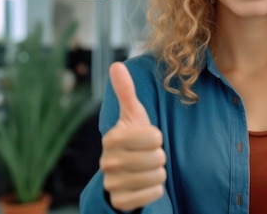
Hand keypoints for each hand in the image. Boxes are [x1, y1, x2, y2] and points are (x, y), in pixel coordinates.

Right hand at [100, 62, 165, 210]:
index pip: (154, 137)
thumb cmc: (132, 139)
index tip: (148, 138)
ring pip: (157, 177)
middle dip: (158, 156)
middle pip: (157, 158)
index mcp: (112, 137)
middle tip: (148, 155)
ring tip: (146, 168)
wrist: (122, 173)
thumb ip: (126, 91)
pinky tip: (145, 184)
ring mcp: (112, 182)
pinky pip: (152, 194)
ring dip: (158, 173)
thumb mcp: (132, 115)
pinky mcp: (119, 201)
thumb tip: (116, 65)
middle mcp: (108, 161)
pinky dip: (154, 190)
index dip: (156, 137)